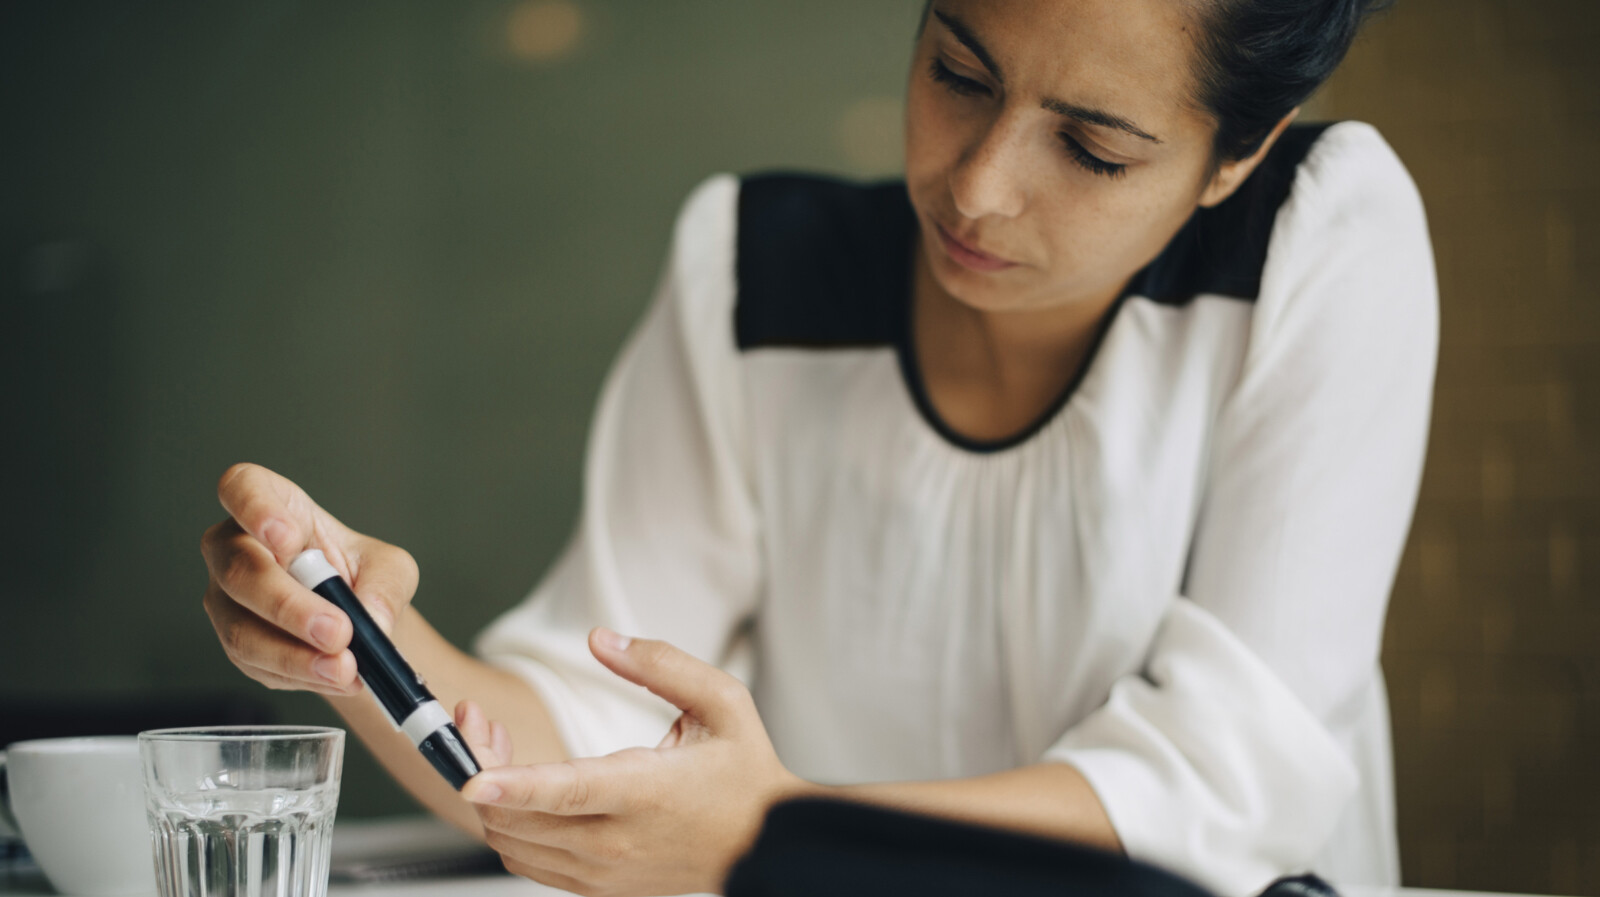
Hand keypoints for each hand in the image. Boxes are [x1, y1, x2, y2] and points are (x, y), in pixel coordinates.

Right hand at [199, 463, 418, 696]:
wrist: (357, 623)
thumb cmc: (364, 577)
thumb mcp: (392, 569)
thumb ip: (385, 586)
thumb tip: (370, 619)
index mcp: (274, 506)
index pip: (242, 488)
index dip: (254, 509)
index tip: (286, 538)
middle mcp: (237, 548)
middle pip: (239, 570)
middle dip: (290, 606)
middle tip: (339, 631)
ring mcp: (228, 599)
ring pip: (242, 628)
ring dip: (295, 654)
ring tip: (344, 667)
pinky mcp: (236, 643)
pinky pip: (257, 663)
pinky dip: (300, 674)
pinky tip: (334, 676)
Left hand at [457, 628, 806, 896]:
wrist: (766, 845)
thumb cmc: (745, 773)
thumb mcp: (721, 701)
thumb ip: (660, 664)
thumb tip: (600, 640)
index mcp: (647, 792)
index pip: (568, 792)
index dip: (514, 785)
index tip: (471, 779)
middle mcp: (618, 842)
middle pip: (520, 818)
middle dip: (479, 765)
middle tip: (475, 719)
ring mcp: (604, 873)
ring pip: (513, 843)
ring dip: (490, 798)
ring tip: (495, 748)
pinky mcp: (596, 888)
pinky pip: (527, 862)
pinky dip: (509, 826)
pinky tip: (520, 788)